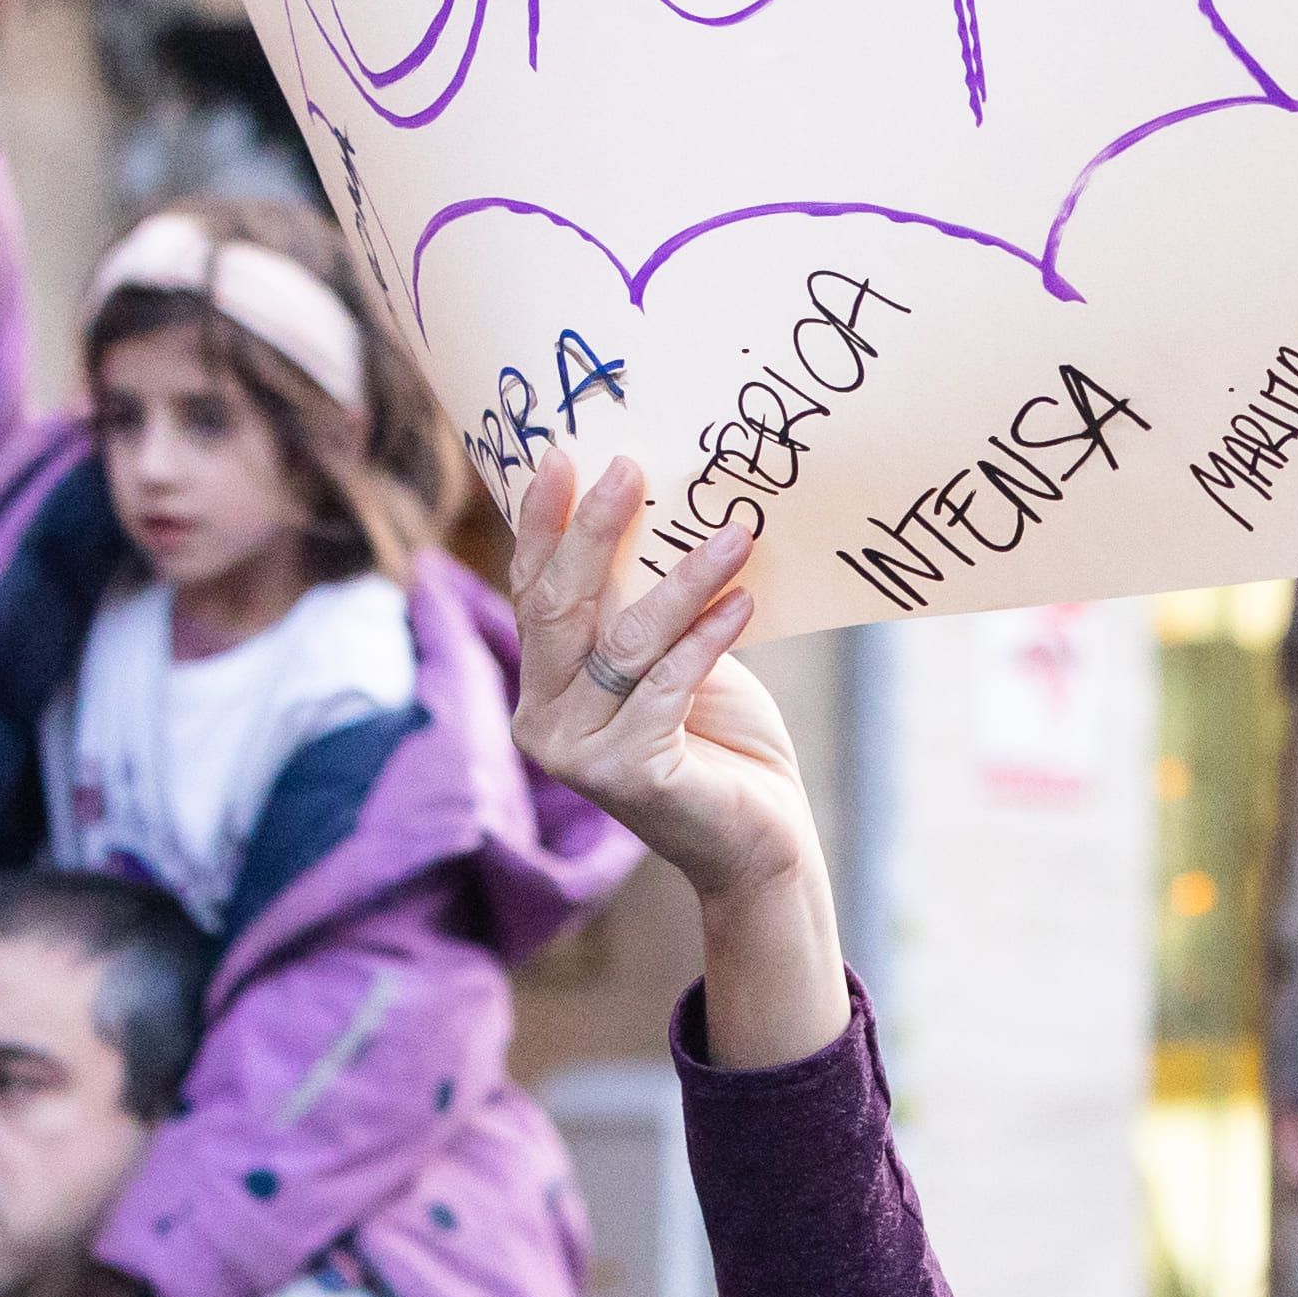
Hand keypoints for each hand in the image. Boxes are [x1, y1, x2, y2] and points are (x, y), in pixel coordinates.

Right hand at [507, 453, 845, 1062]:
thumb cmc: (722, 741)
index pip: (535, 593)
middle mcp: (541, 721)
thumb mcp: (675, 659)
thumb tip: (641, 504)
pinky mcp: (626, 776)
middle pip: (562, 608)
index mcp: (541, 688)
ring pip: (624, 642)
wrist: (762, 841)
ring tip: (735, 531)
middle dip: (593, 531)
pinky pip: (668, 685)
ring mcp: (577, 754)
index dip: (545, 525)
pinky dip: (708, 638)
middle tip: (630, 467)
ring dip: (683, 578)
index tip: (562, 455)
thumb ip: (641, 608)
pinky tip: (744, 601)